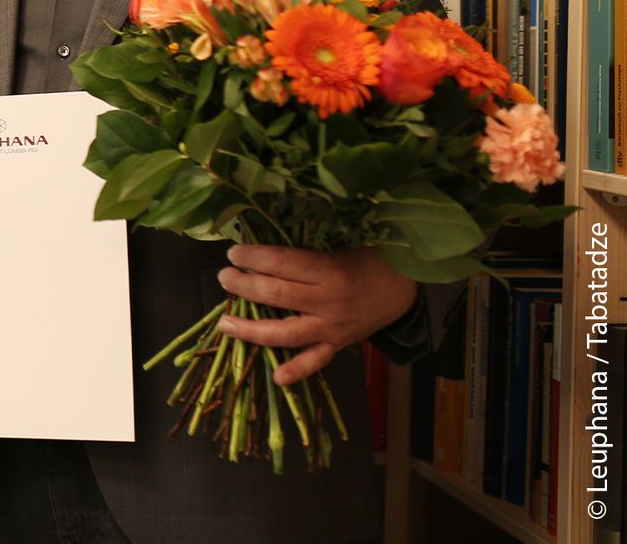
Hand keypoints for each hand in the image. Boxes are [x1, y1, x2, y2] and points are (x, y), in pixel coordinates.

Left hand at [217, 244, 416, 385]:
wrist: (402, 287)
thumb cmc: (364, 261)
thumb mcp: (335, 249)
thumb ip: (301, 256)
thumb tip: (257, 255)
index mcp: (328, 271)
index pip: (281, 263)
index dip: (253, 257)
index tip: (233, 254)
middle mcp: (328, 301)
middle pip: (276, 295)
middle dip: (243, 286)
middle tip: (224, 277)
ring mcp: (332, 327)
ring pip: (285, 332)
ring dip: (251, 329)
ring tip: (225, 323)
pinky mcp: (338, 345)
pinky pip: (315, 361)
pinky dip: (296, 371)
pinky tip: (276, 377)